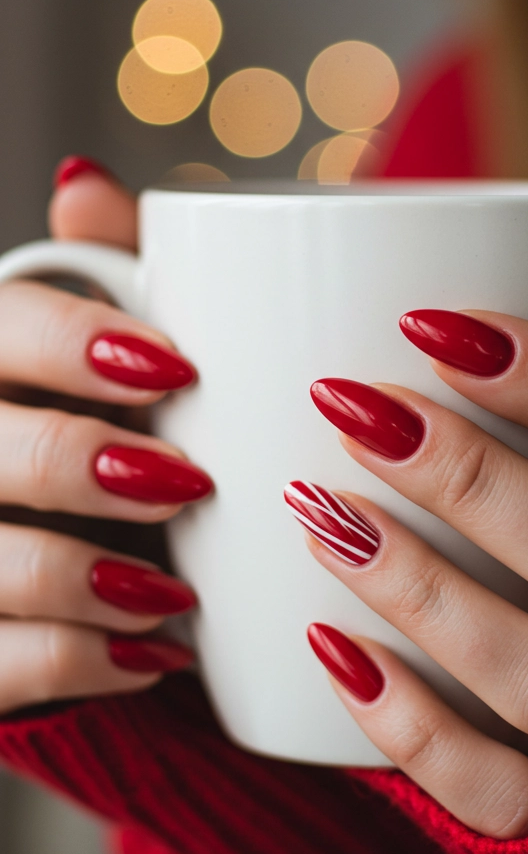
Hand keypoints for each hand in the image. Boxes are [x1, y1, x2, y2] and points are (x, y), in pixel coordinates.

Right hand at [0, 158, 210, 710]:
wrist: (51, 561)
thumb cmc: (76, 438)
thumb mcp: (85, 355)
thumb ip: (91, 278)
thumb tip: (84, 185)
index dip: (70, 343)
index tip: (174, 366)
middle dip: (79, 464)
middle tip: (182, 483)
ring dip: (86, 582)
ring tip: (177, 590)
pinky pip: (1, 667)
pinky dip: (83, 663)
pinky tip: (155, 655)